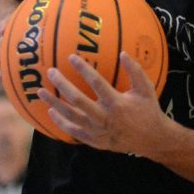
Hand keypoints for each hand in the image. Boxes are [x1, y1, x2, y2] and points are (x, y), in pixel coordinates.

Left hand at [40, 53, 165, 153]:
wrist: (151, 139)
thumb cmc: (148, 110)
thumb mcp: (146, 89)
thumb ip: (135, 71)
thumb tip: (122, 53)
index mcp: (117, 103)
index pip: (96, 83)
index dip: (83, 69)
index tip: (71, 57)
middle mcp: (105, 118)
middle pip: (77, 100)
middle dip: (62, 85)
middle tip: (51, 72)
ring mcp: (97, 131)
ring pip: (71, 117)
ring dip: (54, 103)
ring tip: (41, 92)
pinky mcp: (94, 140)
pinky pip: (73, 131)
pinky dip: (61, 122)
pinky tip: (51, 112)